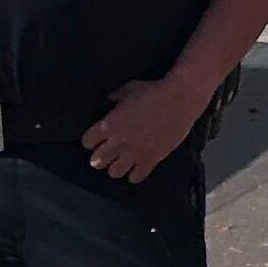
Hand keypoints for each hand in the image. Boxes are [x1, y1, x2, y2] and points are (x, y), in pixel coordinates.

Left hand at [83, 76, 210, 183]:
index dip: (91, 140)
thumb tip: (110, 98)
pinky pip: (136, 177)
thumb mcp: (129, 89)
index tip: (97, 138)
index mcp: (109, 124)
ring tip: (123, 160)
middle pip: (96, 161)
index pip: (87, 142)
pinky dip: (135, 174)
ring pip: (114, 173)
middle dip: (100, 157)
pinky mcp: (151, 159)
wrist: (180, 100)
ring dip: (116, 166)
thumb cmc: (154, 92)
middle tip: (108, 151)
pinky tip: (138, 165)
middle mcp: (118, 142)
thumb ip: (116, 97)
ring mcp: (135, 153)